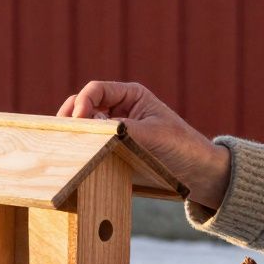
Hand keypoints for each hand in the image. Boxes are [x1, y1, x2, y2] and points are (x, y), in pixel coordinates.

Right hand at [58, 81, 230, 208]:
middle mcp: (119, 108)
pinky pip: (92, 143)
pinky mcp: (113, 148)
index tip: (79, 121)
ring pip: (84, 125)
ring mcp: (115, 129)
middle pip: (83, 104)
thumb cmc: (181, 148)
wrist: (199, 173)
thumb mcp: (151, 136)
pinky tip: (78, 157)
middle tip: (63, 133)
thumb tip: (89, 126)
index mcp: (131, 95)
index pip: (96, 90)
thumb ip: (121, 129)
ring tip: (68, 145)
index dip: (82, 102)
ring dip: (75, 132)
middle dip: (71, 116)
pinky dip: (82, 147)